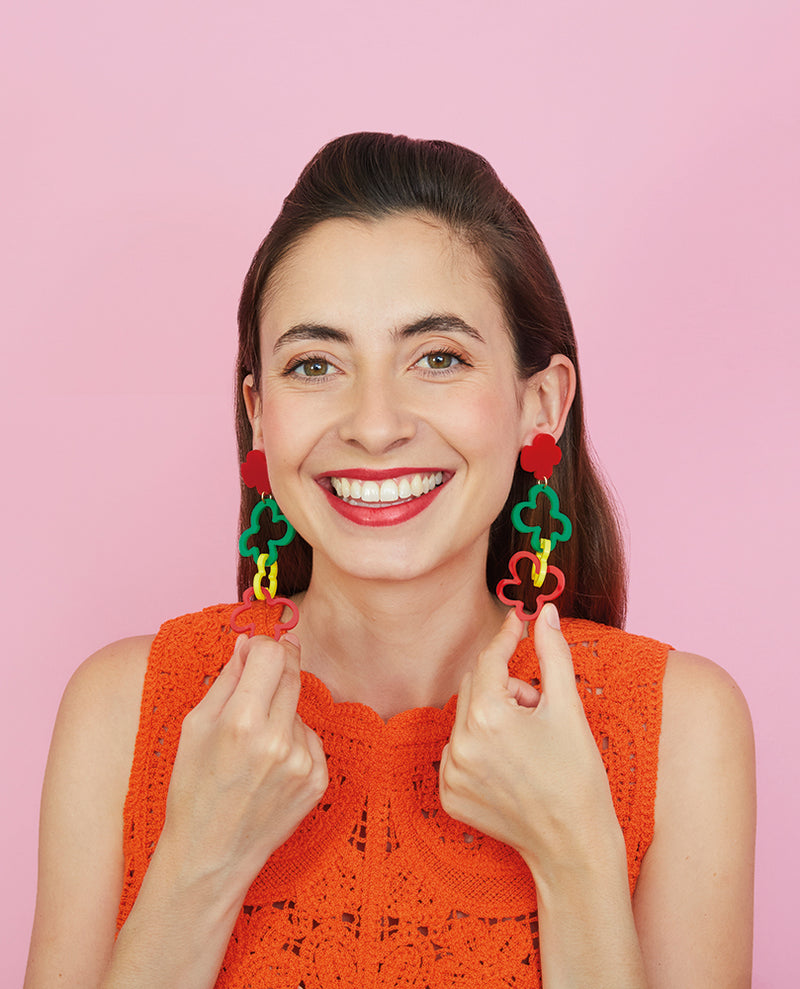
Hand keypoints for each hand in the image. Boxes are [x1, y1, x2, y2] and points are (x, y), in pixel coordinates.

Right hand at [159, 633, 328, 893]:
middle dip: (277, 667)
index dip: (263, 646)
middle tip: (260, 678)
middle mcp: (278, 739)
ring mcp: (302, 762)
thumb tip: (247, 643)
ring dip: (281, 712)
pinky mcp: (318, 780)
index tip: (256, 650)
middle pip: (292, 673)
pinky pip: (310, 738)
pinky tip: (269, 766)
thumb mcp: (195, 727)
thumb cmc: (193, 788)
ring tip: (253, 746)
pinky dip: (293, 741)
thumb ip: (226, 679)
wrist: (210, 855)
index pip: (271, 654)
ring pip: (299, 708)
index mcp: (241, 722)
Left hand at [439, 604, 617, 877]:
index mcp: (488, 717)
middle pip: (476, 686)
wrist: (574, 846)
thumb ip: (553, 654)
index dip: (506, 637)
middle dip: (506, 686)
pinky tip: (510, 766)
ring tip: (528, 742)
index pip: (489, 660)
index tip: (518, 621)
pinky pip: (457, 751)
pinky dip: (479, 747)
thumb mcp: (568, 708)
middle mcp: (460, 744)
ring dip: (493, 717)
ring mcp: (450, 773)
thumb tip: (544, 612)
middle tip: (538, 706)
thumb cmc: (578, 776)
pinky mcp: (448, 796)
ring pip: (466, 718)